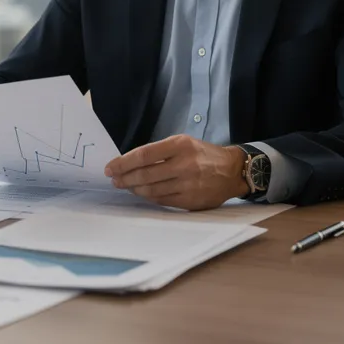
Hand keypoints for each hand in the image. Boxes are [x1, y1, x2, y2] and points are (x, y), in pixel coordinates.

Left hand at [104, 134, 247, 210]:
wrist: (232, 171)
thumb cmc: (203, 155)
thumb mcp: (183, 143)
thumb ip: (159, 151)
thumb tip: (130, 162)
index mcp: (180, 145)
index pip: (144, 155)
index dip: (123, 163)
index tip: (111, 167)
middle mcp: (184, 164)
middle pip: (145, 174)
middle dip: (124, 178)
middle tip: (114, 179)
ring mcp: (188, 184)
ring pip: (151, 190)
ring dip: (134, 189)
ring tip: (126, 186)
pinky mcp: (190, 200)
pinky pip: (162, 200)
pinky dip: (148, 197)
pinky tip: (142, 193)